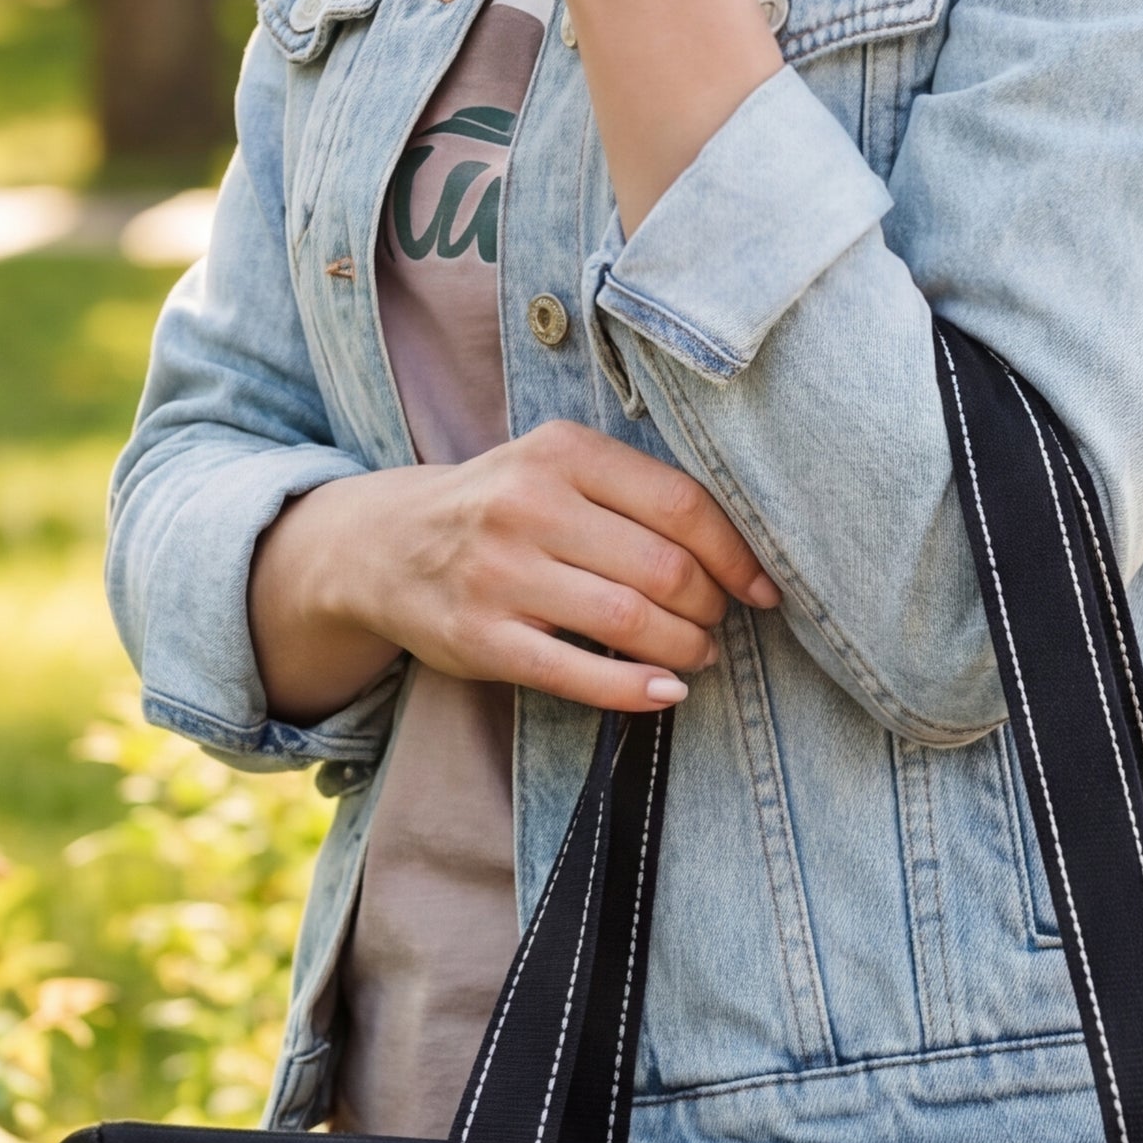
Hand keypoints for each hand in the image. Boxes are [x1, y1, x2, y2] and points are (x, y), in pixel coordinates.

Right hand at [249, 426, 781, 721]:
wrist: (381, 545)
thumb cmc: (498, 507)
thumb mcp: (554, 467)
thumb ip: (633, 493)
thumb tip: (740, 552)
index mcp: (561, 452)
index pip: (681, 503)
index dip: (737, 553)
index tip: (762, 587)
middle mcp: (528, 505)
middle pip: (664, 567)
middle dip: (710, 606)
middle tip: (718, 622)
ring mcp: (500, 574)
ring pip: (629, 620)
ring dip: (683, 647)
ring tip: (695, 654)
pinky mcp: (480, 637)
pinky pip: (577, 672)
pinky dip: (636, 689)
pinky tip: (664, 690)